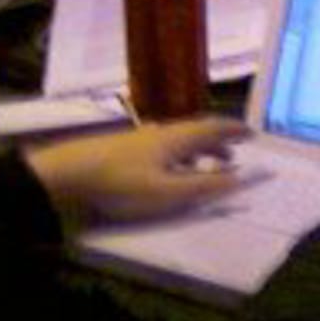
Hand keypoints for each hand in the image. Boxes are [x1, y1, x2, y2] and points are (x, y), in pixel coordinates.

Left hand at [24, 117, 248, 222]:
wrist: (67, 173)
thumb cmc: (121, 183)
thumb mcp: (168, 192)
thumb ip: (205, 186)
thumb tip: (240, 178)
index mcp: (176, 139)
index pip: (213, 128)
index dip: (234, 131)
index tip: (252, 134)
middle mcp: (161, 132)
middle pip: (196, 132)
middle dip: (218, 142)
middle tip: (235, 153)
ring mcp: (141, 139)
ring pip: (179, 140)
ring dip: (199, 150)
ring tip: (208, 165)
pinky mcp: (125, 148)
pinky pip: (164, 147)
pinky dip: (179, 156)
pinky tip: (171, 171)